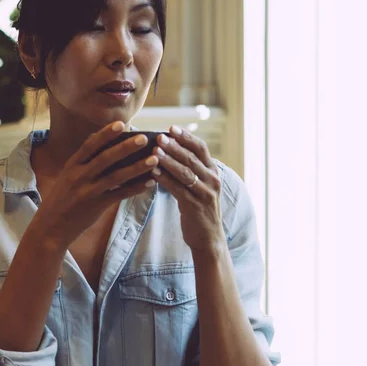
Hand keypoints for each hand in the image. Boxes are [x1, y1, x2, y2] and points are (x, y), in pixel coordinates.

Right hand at [32, 121, 158, 248]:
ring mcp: (88, 192)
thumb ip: (82, 161)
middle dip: (126, 147)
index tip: (120, 124)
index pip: (90, 145)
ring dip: (137, 167)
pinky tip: (149, 182)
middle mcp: (80, 176)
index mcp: (72, 166)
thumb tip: (99, 139)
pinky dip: (135, 188)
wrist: (50, 226)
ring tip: (154, 159)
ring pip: (117, 176)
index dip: (105, 134)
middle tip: (144, 138)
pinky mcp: (97, 206)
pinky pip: (120, 195)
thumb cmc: (61, 198)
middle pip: (106, 158)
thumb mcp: (66, 176)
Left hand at [152, 126, 225, 255]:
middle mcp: (212, 180)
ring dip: (169, 161)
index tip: (171, 128)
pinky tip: (153, 173)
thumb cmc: (198, 207)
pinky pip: (178, 190)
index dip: (186, 137)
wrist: (208, 237)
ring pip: (186, 173)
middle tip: (158, 137)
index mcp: (213, 171)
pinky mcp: (196, 206)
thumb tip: (167, 149)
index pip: (201, 148)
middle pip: (192, 159)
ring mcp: (205, 193)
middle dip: (174, 147)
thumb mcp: (199, 185)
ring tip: (154, 152)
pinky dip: (165, 180)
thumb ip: (189, 169)